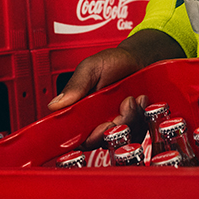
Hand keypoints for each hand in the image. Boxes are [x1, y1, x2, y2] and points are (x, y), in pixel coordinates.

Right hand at [47, 29, 183, 148]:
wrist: (138, 57)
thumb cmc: (113, 62)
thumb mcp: (91, 68)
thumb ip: (76, 85)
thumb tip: (55, 105)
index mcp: (81, 112)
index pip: (78, 137)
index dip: (91, 137)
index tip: (102, 125)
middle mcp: (98, 121)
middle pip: (103, 140)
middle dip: (116, 126)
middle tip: (125, 104)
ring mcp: (116, 123)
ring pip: (123, 137)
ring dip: (132, 118)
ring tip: (134, 97)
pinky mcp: (134, 124)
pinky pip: (139, 131)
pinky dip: (143, 117)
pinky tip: (142, 100)